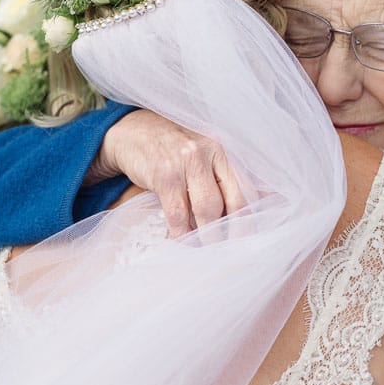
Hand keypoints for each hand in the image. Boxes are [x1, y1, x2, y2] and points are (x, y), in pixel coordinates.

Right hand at [90, 110, 245, 237]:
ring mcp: (186, 163)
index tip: (248, 240)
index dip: (250, 218)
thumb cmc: (173, 150)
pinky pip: (178, 214)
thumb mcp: (202, 156)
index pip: (247, 189)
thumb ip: (222, 178)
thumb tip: (245, 212)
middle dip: (233, 232)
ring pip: (207, 209)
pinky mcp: (164, 176)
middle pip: (233, 201)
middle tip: (231, 252)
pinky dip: (181, 234)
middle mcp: (210, 153)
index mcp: (224, 151)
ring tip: (209, 252)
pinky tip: (182, 243)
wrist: (133, 132)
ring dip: (208, 237)